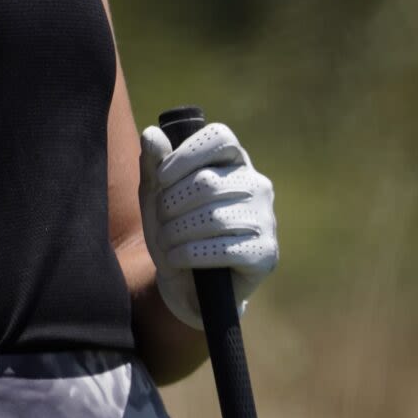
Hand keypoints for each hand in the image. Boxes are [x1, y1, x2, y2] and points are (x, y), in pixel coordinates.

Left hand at [138, 120, 278, 329]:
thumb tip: (152, 134)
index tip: (161, 178)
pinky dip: (190, 254)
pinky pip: (224, 249)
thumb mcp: (156, 195)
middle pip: (207, 181)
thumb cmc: (173, 229)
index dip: (185, 155)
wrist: (186, 283)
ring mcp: (266, 219)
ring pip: (213, 217)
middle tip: (162, 221)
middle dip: (172, 204)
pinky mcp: (266, 254)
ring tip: (166, 242)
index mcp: (235, 161)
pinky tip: (177, 259)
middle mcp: (257, 185)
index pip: (219, 137)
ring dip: (177, 232)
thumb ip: (153, 164)